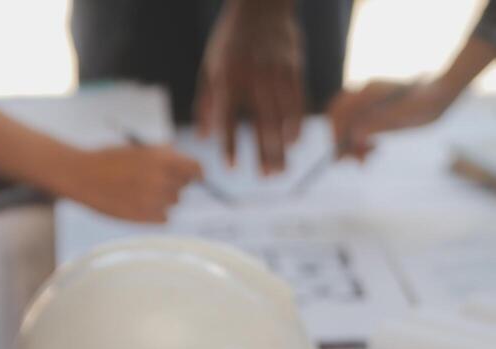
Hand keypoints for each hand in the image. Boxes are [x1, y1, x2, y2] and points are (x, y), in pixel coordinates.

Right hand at [66, 145, 202, 222]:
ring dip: (164, 198)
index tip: (195, 176)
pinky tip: (138, 203)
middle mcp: (161, 179)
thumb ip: (165, 156)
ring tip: (140, 190)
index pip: (196, 169)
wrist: (83, 175)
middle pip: (184, 187)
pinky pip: (165, 218)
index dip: (196, 173)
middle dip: (175, 184)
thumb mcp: (140, 148)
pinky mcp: (145, 217)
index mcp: (162, 158)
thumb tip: (187, 165)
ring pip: (174, 203)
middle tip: (155, 180)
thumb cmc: (110, 159)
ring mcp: (153, 200)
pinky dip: (157, 213)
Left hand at [195, 0, 303, 173]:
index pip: (227, 117)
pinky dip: (296, 124)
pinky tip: (294, 143)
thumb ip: (205, 103)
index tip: (231, 168)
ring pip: (281, 118)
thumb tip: (203, 138)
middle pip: (260, 123)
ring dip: (282, 147)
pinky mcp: (293, 68)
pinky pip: (298, 102)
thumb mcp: (210, 68)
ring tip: (281, 170)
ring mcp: (275, 73)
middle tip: (267, 179)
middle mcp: (252, 77)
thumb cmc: (230, 43)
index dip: (228, 144)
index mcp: (227, 79)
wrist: (261, 6)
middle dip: (264, 153)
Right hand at [329, 79, 455, 159]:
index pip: (340, 112)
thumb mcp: (403, 116)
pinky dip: (361, 142)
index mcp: (369, 91)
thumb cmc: (425, 103)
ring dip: (352, 145)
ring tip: (365, 160)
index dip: (337, 133)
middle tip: (356, 161)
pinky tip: (373, 151)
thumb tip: (354, 135)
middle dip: (343, 142)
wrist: (440, 96)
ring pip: (348, 126)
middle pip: (340, 119)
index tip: (342, 154)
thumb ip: (378, 123)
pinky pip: (359, 129)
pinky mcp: (374, 112)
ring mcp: (369, 103)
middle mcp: (365, 95)